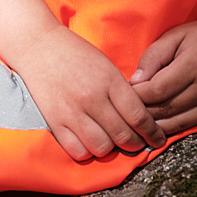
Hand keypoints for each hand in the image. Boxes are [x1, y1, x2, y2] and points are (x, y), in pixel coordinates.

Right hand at [8, 25, 163, 160]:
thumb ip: (121, 91)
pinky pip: (77, 151)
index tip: (158, 139)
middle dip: (136, 144)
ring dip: (111, 149)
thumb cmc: (75, 53)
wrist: (38, 45)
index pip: (138, 116)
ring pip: (102, 147)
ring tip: (112, 142)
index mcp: (109, 81)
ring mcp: (72, 112)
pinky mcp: (55, 122)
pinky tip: (90, 142)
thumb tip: (139, 118)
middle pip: (123, 135)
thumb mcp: (106, 65)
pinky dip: (87, 151)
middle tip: (138, 144)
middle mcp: (92, 98)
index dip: (152, 133)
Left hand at [129, 16, 196, 135]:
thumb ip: (151, 58)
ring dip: (156, 125)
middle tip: (126, 113)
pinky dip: (174, 126)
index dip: (137, 96)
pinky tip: (159, 124)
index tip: (123, 95)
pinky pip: (192, 124)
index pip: (157, 90)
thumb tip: (134, 83)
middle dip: (143, 113)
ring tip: (139, 122)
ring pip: (179, 123)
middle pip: (167, 109)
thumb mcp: (172, 37)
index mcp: (193, 65)